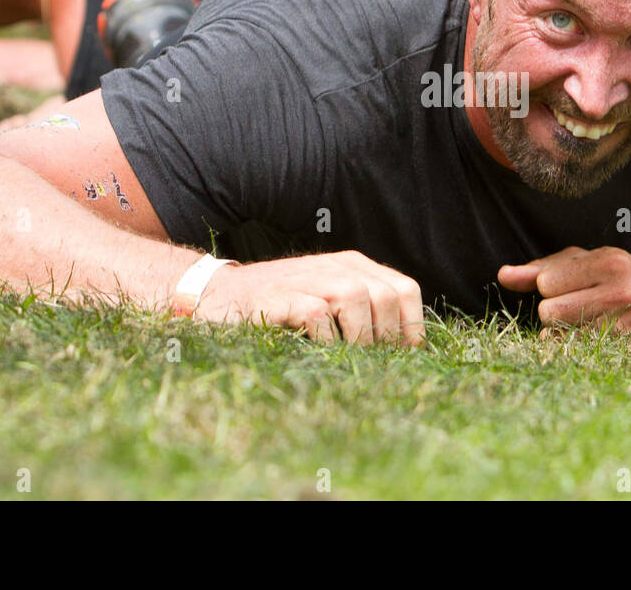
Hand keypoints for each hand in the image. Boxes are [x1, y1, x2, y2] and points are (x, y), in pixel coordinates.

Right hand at [198, 250, 425, 346]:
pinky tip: (319, 352)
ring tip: (350, 359)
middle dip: (388, 336)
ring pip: (358, 298)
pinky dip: (326, 339)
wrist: (219, 296)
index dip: (411, 325)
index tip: (405, 355)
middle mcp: (336, 267)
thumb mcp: (327, 299)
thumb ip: (361, 312)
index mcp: (353, 266)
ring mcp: (308, 279)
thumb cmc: (280, 307)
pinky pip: (319, 315)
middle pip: (386, 296)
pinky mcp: (283, 296)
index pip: (405, 289)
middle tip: (376, 363)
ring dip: (360, 337)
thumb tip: (402, 351)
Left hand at [499, 246, 630, 337]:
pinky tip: (593, 337)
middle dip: (556, 312)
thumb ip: (540, 268)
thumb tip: (503, 276)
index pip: (546, 282)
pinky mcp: (622, 349)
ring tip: (587, 322)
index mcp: (608, 261)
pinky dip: (574, 348)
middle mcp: (618, 289)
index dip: (550, 288)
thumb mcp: (585, 264)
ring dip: (564, 333)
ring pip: (559, 336)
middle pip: (549, 311)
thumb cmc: (617, 282)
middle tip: (579, 307)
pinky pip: (574, 353)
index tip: (570, 287)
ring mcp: (622, 323)